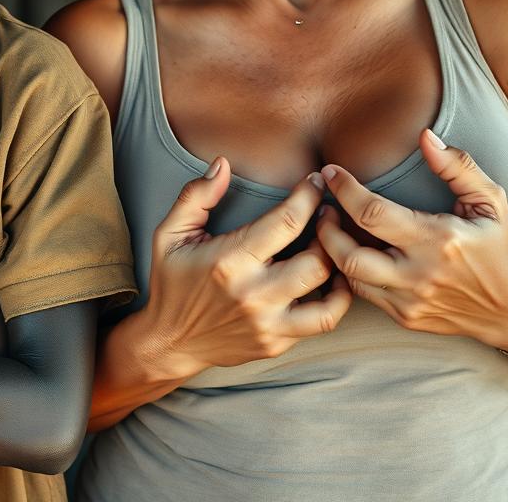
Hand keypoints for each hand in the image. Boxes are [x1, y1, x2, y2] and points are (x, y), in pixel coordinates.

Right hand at [139, 158, 352, 379]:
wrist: (170, 341)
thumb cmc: (172, 281)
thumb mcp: (170, 233)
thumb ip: (196, 196)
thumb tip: (222, 165)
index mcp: (229, 261)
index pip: (286, 223)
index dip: (307, 197)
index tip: (314, 182)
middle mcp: (253, 294)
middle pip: (316, 260)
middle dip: (330, 231)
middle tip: (329, 214)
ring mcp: (268, 324)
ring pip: (328, 296)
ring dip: (338, 267)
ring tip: (333, 247)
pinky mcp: (276, 343)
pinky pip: (321, 322)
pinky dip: (335, 299)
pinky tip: (331, 281)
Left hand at [317, 129, 507, 350]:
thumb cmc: (500, 250)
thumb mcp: (491, 203)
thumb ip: (458, 167)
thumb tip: (425, 137)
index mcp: (438, 240)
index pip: (373, 213)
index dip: (345, 189)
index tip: (331, 172)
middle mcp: (420, 274)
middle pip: (349, 255)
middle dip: (325, 228)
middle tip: (322, 206)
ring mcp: (411, 300)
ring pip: (350, 278)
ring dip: (331, 251)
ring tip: (329, 227)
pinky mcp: (406, 317)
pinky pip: (363, 295)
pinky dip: (348, 273)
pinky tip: (347, 252)